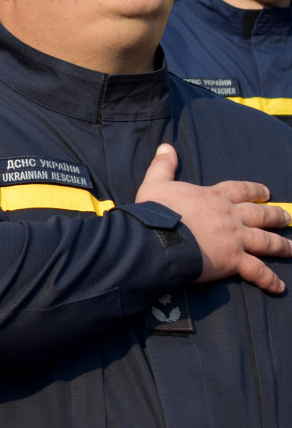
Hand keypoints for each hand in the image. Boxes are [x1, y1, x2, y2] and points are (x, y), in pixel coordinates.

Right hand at [136, 143, 291, 294]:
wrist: (158, 238)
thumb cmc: (156, 211)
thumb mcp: (155, 182)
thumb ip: (164, 165)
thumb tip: (166, 146)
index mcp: (214, 198)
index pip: (241, 190)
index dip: (255, 191)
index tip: (266, 192)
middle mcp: (231, 217)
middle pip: (260, 215)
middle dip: (275, 216)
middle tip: (286, 218)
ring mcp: (235, 239)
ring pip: (266, 242)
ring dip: (282, 245)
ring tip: (291, 248)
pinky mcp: (234, 260)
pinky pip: (257, 271)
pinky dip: (270, 279)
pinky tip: (279, 287)